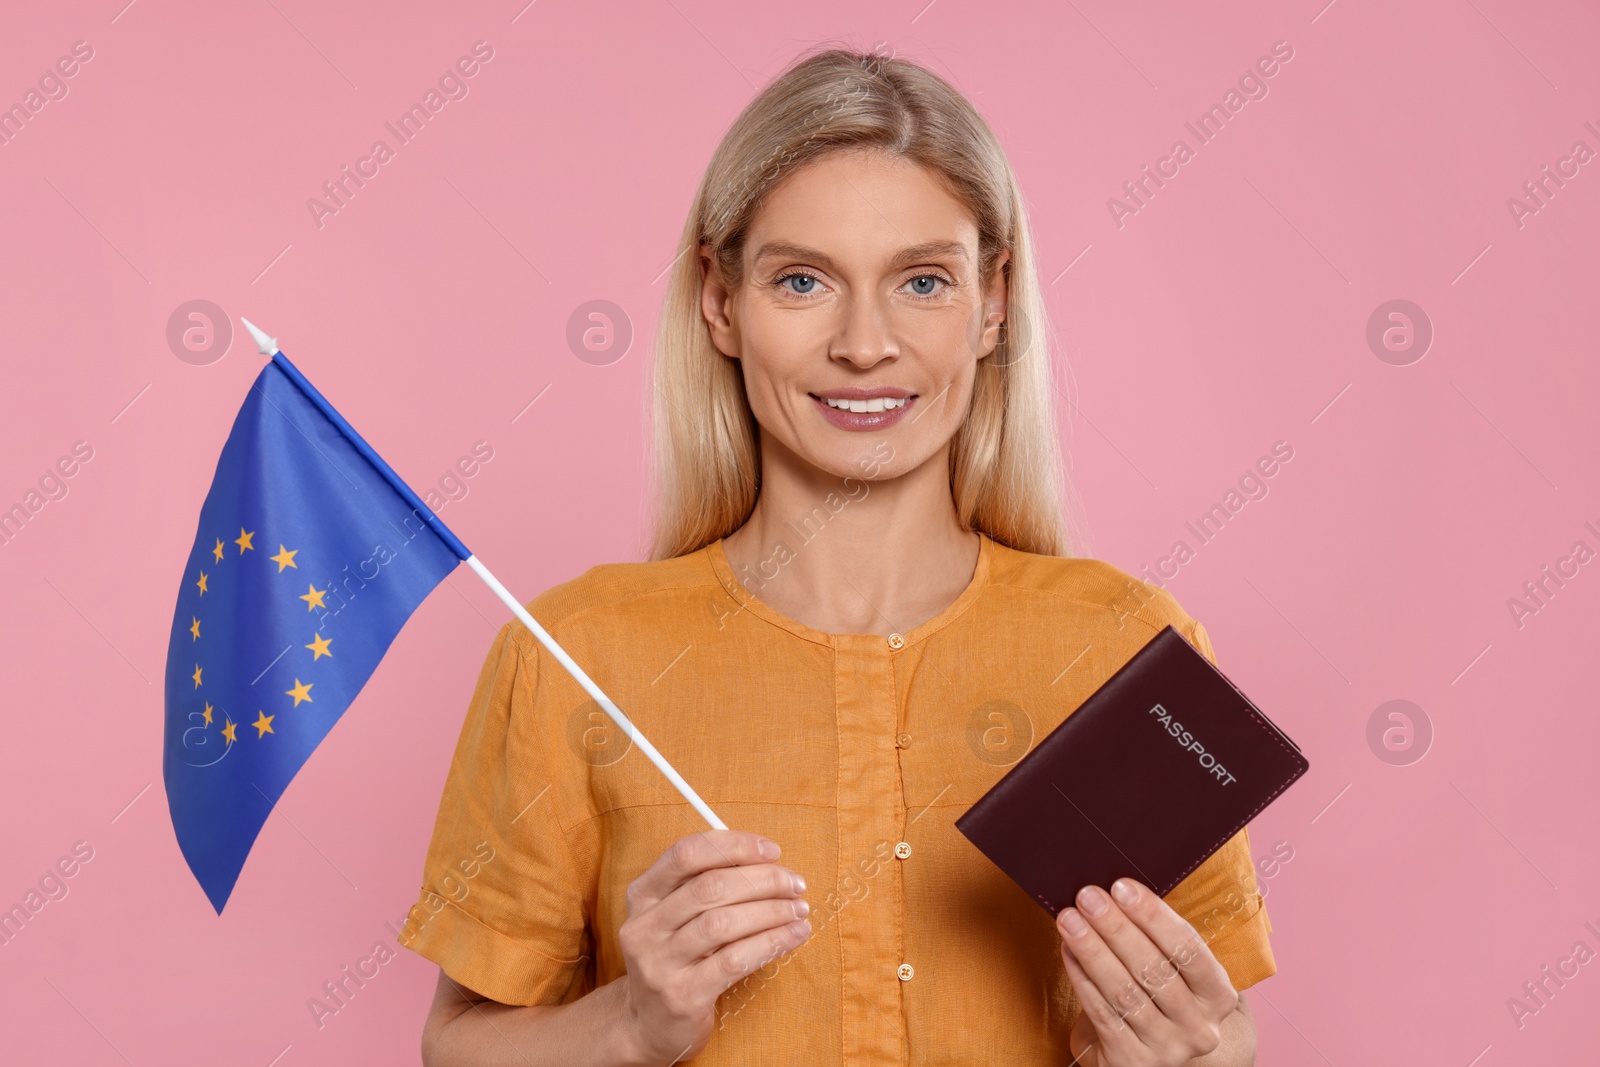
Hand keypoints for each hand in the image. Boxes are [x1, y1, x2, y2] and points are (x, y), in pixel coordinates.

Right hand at [616, 830, 811, 1063]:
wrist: (649, 1026)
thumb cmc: (678, 958)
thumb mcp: (677, 917)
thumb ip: (707, 884)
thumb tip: (766, 860)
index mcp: (642, 895)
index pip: (687, 854)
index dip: (734, 845)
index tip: (772, 851)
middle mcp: (643, 926)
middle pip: (709, 887)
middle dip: (762, 880)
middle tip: (796, 884)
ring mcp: (659, 963)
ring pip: (723, 923)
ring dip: (771, 911)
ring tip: (799, 910)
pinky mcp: (682, 996)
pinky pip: (734, 961)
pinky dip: (770, 943)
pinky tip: (794, 936)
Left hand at [1057, 878, 1237, 1066]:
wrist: (1149, 1050)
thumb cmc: (1158, 994)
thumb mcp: (1172, 969)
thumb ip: (1155, 937)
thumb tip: (1114, 892)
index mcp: (1218, 995)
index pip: (1189, 949)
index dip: (1154, 916)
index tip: (1121, 887)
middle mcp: (1200, 1027)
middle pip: (1154, 969)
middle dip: (1116, 928)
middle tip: (1087, 896)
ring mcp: (1169, 1049)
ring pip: (1125, 992)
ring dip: (1093, 950)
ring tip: (1069, 919)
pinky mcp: (1134, 1063)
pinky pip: (1103, 1014)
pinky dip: (1082, 979)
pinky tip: (1068, 952)